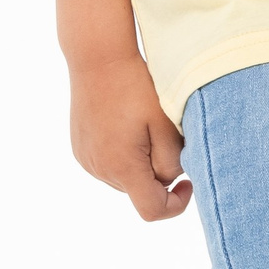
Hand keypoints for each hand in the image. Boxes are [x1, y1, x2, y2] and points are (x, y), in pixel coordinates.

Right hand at [67, 51, 191, 221]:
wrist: (98, 57)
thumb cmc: (136, 87)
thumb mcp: (166, 124)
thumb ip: (172, 162)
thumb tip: (168, 181)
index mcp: (122, 166)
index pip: (152, 210)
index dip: (176, 205)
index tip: (188, 184)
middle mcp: (99, 169)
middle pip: (139, 192)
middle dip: (158, 174)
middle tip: (164, 137)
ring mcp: (86, 160)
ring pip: (125, 179)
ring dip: (140, 164)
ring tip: (142, 127)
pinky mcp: (80, 149)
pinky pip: (109, 165)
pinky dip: (123, 156)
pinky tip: (125, 125)